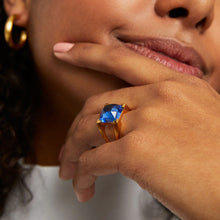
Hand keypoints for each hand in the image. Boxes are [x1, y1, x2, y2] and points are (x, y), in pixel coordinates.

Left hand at [54, 42, 219, 219]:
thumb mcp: (197, 119)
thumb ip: (164, 112)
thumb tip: (133, 123)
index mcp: (176, 85)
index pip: (121, 59)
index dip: (87, 54)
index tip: (65, 53)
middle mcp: (159, 96)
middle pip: (96, 105)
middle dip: (75, 129)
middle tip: (68, 148)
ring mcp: (147, 121)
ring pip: (88, 130)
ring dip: (73, 153)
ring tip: (71, 170)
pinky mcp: (136, 152)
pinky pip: (92, 160)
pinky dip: (82, 174)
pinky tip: (85, 186)